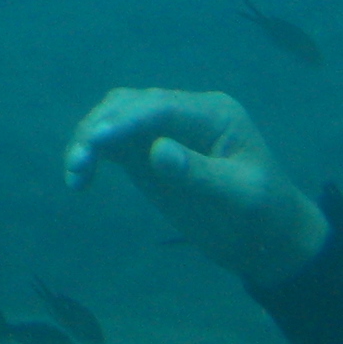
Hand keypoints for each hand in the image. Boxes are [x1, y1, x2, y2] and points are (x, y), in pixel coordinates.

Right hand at [61, 88, 328, 284]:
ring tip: (75, 172)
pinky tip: (79, 179)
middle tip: (79, 163)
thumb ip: (201, 174)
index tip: (98, 141)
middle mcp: (186, 113)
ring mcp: (165, 131)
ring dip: (90, 137)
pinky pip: (112, 141)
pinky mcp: (148, 152)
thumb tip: (157, 151)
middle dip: (100, 127)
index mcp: (214, 114)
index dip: (126, 120)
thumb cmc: (264, 216)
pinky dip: (91, 153)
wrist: (266, 238)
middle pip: (131, 105)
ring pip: (115, 116)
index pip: (162, 107)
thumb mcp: (241, 197)